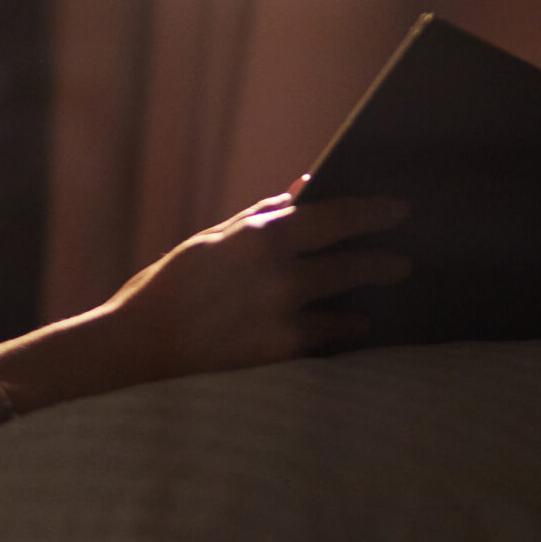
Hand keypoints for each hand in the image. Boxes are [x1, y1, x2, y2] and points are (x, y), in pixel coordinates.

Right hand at [88, 176, 409, 384]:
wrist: (139, 344)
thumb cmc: (173, 285)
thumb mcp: (215, 239)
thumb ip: (264, 215)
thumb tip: (308, 189)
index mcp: (262, 236)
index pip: (336, 216)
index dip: (373, 212)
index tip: (399, 210)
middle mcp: (279, 274)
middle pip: (350, 263)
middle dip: (381, 262)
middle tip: (402, 263)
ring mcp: (282, 315)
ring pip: (344, 304)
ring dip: (365, 301)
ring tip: (375, 303)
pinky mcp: (279, 352)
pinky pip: (326, 338)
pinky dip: (341, 332)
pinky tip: (353, 330)